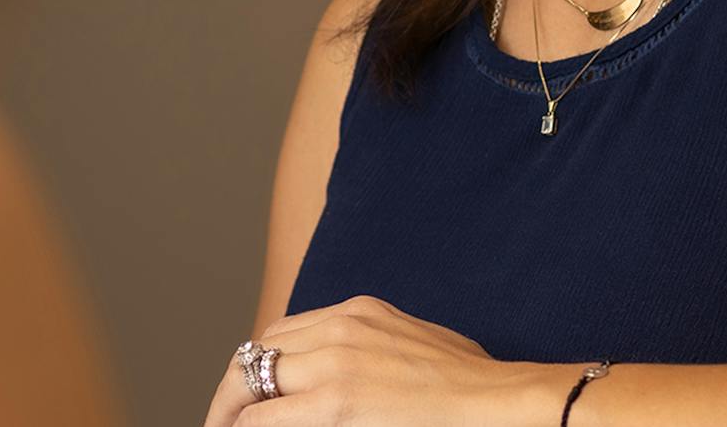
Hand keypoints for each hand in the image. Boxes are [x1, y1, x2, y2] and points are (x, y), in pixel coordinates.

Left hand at [201, 295, 530, 426]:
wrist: (502, 404)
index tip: (253, 393)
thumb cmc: (474, 387)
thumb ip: (378, 347)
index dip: (262, 366)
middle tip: (224, 419)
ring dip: (231, 411)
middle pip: (260, 351)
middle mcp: (340, 328)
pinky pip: (263, 419)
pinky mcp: (336, 404)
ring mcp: (336, 364)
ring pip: (251, 381)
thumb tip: (360, 379)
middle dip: (236, 387)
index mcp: (359, 312)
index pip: (285, 331)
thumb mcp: (418, 344)